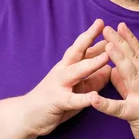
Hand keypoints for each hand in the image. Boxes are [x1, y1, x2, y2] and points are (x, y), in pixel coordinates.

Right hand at [21, 19, 110, 135]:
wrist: (27, 115)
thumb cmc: (55, 99)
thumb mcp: (77, 87)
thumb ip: (94, 79)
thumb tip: (111, 69)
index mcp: (68, 65)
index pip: (82, 47)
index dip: (94, 35)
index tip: (106, 23)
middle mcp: (63, 70)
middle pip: (77, 51)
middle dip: (90, 38)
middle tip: (104, 26)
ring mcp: (59, 84)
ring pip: (77, 71)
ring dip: (92, 63)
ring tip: (106, 57)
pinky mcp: (58, 101)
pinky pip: (73, 99)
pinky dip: (84, 98)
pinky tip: (94, 96)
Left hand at [91, 23, 138, 138]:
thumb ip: (127, 82)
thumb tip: (113, 70)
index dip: (129, 39)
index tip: (120, 25)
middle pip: (134, 59)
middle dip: (120, 42)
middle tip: (107, 29)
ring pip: (131, 75)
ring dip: (119, 60)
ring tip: (106, 48)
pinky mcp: (138, 114)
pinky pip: (120, 109)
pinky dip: (106, 104)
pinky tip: (93, 99)